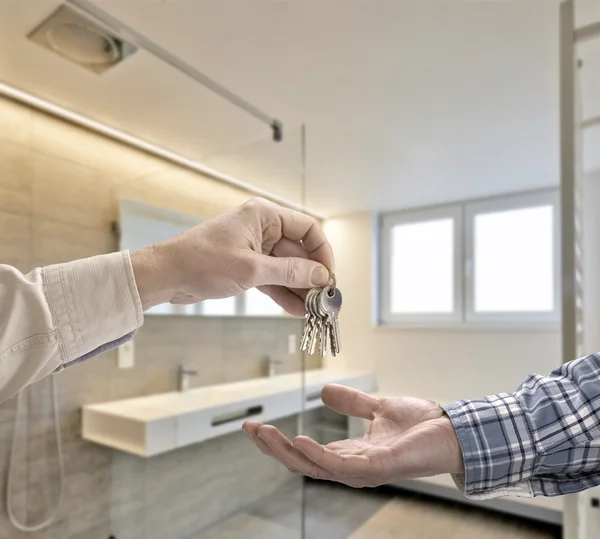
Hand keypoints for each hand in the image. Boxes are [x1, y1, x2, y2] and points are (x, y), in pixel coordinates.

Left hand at [131, 198, 333, 315]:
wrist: (166, 275)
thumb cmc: (201, 261)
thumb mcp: (251, 269)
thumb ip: (289, 272)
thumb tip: (321, 277)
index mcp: (264, 215)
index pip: (307, 228)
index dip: (322, 252)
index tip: (328, 275)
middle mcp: (262, 228)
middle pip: (298, 251)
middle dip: (311, 276)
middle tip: (324, 300)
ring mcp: (254, 248)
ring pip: (286, 268)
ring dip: (299, 288)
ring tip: (313, 310)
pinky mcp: (246, 265)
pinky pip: (272, 278)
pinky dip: (283, 293)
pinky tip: (296, 309)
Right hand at [243, 385, 463, 487]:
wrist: (452, 429)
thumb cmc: (420, 424)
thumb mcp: (378, 407)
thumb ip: (352, 403)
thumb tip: (323, 391)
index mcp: (349, 454)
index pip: (305, 452)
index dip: (278, 442)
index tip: (254, 426)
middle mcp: (351, 467)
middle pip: (302, 463)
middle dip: (273, 449)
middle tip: (249, 429)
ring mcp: (362, 471)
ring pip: (313, 466)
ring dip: (285, 451)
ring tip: (263, 433)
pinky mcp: (377, 468)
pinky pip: (339, 466)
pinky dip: (316, 455)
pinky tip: (297, 440)